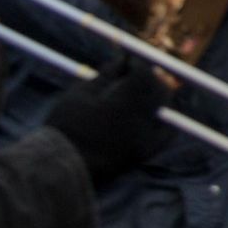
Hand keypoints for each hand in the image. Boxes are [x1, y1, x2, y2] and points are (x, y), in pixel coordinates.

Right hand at [43, 64, 172, 186]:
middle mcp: (141, 121)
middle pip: (160, 91)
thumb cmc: (65, 127)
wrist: (61, 168)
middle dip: (151, 80)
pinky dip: (163, 122)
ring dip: (158, 99)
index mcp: (123, 104)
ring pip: (166, 111)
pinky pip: (165, 134)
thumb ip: (106, 76)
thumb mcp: (81, 95)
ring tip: (140, 94)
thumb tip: (122, 60)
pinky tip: (152, 115)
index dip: (136, 66)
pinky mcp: (144, 154)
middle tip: (136, 76)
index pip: (144, 75)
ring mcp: (146, 139)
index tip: (127, 62)